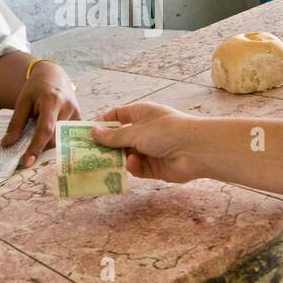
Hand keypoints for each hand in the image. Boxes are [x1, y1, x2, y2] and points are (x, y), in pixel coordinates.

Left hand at [1, 61, 80, 166]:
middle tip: (29, 160)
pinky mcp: (80, 118)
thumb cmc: (36, 88)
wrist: (53, 75)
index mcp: (51, 101)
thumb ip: (16, 123)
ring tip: (39, 153)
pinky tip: (52, 147)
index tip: (27, 162)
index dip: (36, 147)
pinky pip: (70, 136)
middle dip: (42, 151)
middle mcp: (67, 108)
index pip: (45, 129)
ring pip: (64, 140)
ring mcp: (76, 113)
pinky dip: (60, 143)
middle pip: (56, 138)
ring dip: (51, 148)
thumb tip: (6, 144)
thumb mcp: (23, 102)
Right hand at [90, 102, 205, 183]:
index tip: (88, 132)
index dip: (103, 123)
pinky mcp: (154, 167)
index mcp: (141, 114)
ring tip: (103, 162)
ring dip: (117, 158)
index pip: (118, 115)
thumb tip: (92, 132)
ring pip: (126, 155)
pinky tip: (133, 163)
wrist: (195, 150)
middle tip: (87, 153)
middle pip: (119, 138)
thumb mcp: (135, 131)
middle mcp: (145, 130)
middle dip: (106, 145)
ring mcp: (150, 149)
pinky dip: (133, 166)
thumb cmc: (166, 131)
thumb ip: (113, 136)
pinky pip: (137, 168)